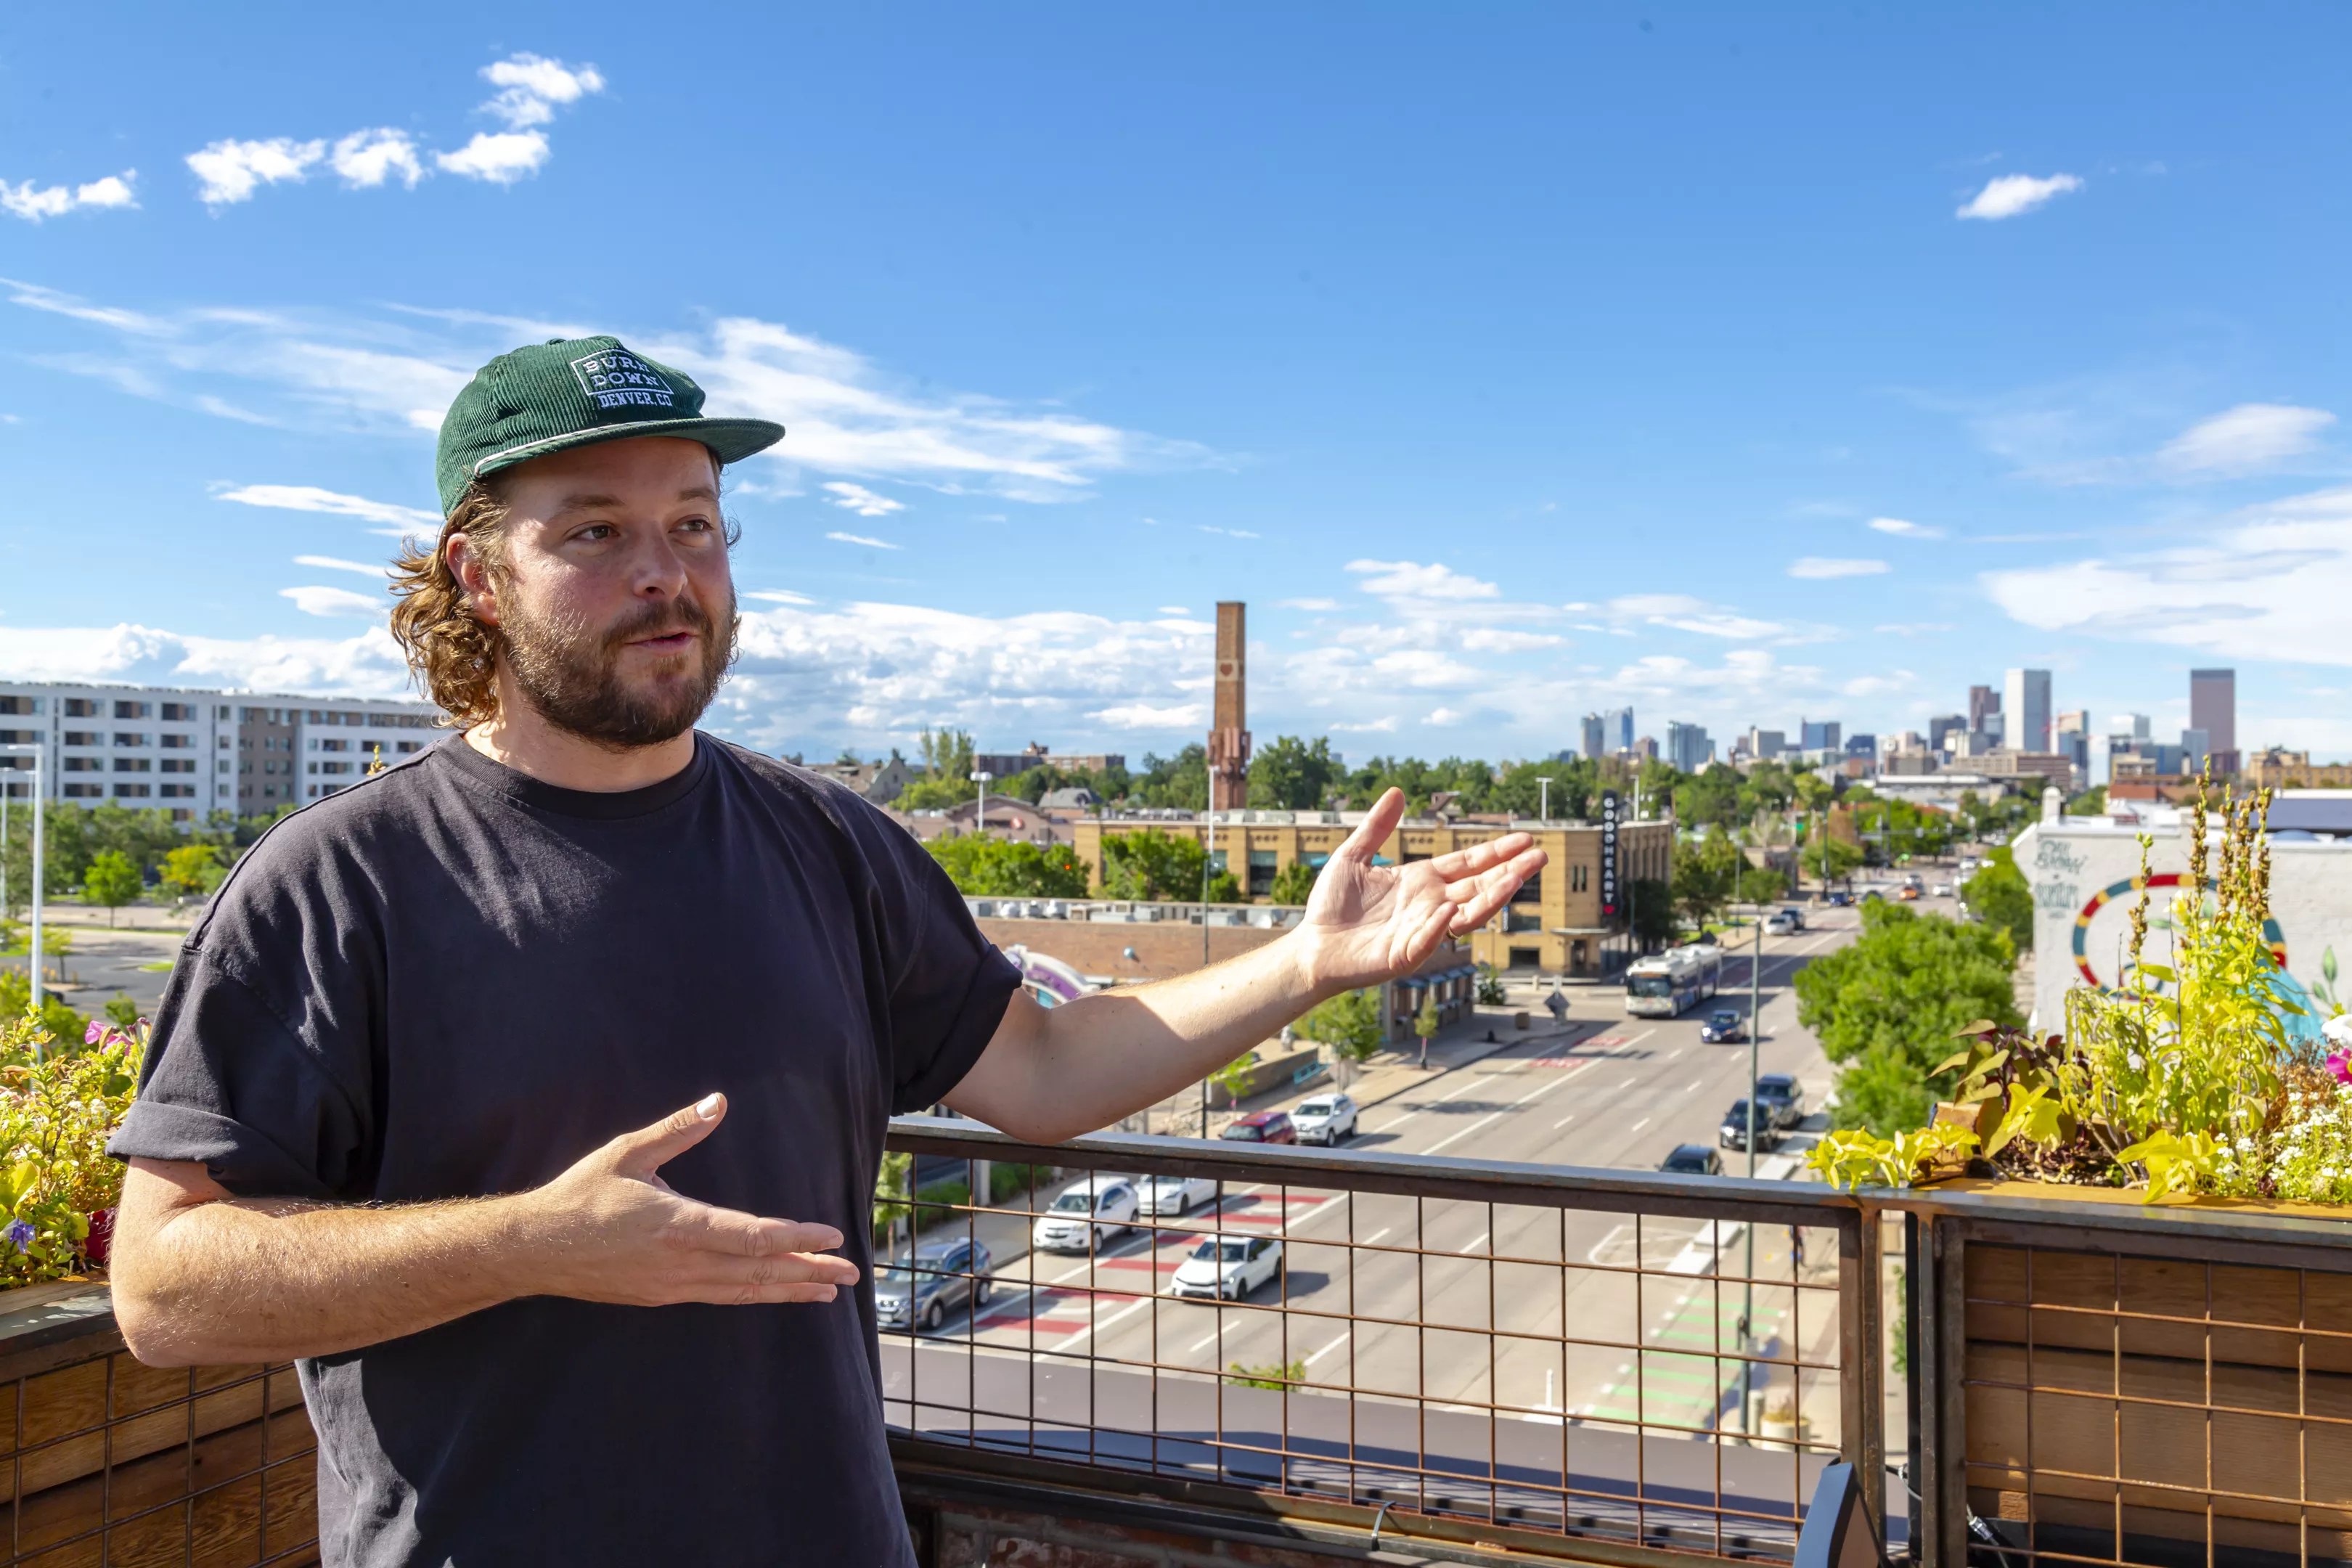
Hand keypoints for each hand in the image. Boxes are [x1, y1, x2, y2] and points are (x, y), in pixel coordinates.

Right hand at [513, 1093, 859, 1307]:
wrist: (534, 1250)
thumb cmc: (580, 1196)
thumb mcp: (627, 1153)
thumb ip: (677, 1130)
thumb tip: (717, 1101)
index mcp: (678, 1225)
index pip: (752, 1236)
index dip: (796, 1238)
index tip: (832, 1236)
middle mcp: (682, 1262)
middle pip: (758, 1271)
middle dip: (809, 1271)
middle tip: (852, 1273)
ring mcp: (673, 1285)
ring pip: (743, 1291)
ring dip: (789, 1289)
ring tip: (828, 1292)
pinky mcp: (663, 1296)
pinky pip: (721, 1297)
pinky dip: (755, 1295)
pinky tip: (775, 1292)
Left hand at [1295, 788, 1546, 991]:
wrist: (1312, 945)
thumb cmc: (1332, 906)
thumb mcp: (1353, 856)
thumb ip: (1376, 827)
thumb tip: (1398, 791)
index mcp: (1423, 882)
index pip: (1469, 864)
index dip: (1496, 852)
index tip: (1524, 839)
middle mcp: (1430, 906)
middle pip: (1479, 887)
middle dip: (1510, 872)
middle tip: (1540, 855)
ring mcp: (1421, 932)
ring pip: (1465, 915)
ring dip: (1491, 898)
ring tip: (1514, 879)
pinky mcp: (1403, 956)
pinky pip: (1426, 941)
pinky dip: (1437, 926)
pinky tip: (1449, 908)